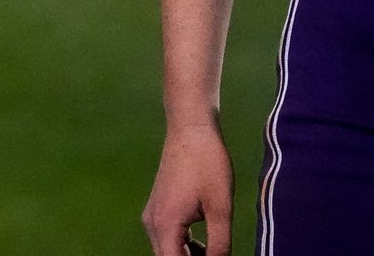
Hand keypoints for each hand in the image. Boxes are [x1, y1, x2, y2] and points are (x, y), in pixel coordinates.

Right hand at [143, 120, 234, 254]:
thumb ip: (220, 245)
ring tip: (215, 255)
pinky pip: (169, 238)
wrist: (190, 129)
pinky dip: (185, 247)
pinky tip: (205, 246)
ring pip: (168, 250)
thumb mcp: (221, 209)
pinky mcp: (158, 208)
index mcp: (166, 225)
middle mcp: (153, 223)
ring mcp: (153, 215)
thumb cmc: (207, 165)